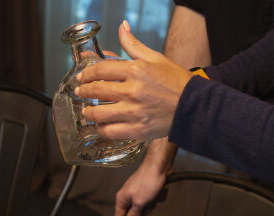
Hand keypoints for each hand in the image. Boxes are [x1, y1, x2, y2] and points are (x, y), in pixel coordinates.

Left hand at [73, 20, 194, 140]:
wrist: (194, 106)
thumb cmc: (175, 81)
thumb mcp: (155, 58)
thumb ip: (133, 45)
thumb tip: (122, 27)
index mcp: (136, 71)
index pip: (101, 70)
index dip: (86, 74)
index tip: (81, 77)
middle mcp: (133, 91)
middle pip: (96, 90)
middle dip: (83, 91)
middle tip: (79, 91)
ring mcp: (134, 111)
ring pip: (99, 113)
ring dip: (88, 111)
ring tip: (86, 110)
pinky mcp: (137, 129)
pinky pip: (109, 131)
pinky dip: (101, 128)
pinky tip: (100, 124)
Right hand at [115, 139, 176, 215]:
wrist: (159, 165)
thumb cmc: (147, 179)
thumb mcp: (140, 202)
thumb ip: (133, 215)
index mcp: (122, 198)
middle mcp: (129, 195)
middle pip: (136, 213)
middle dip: (145, 209)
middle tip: (148, 202)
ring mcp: (139, 192)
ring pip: (146, 206)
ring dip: (153, 202)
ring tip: (155, 193)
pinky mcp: (148, 189)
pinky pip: (153, 199)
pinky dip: (158, 196)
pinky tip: (159, 189)